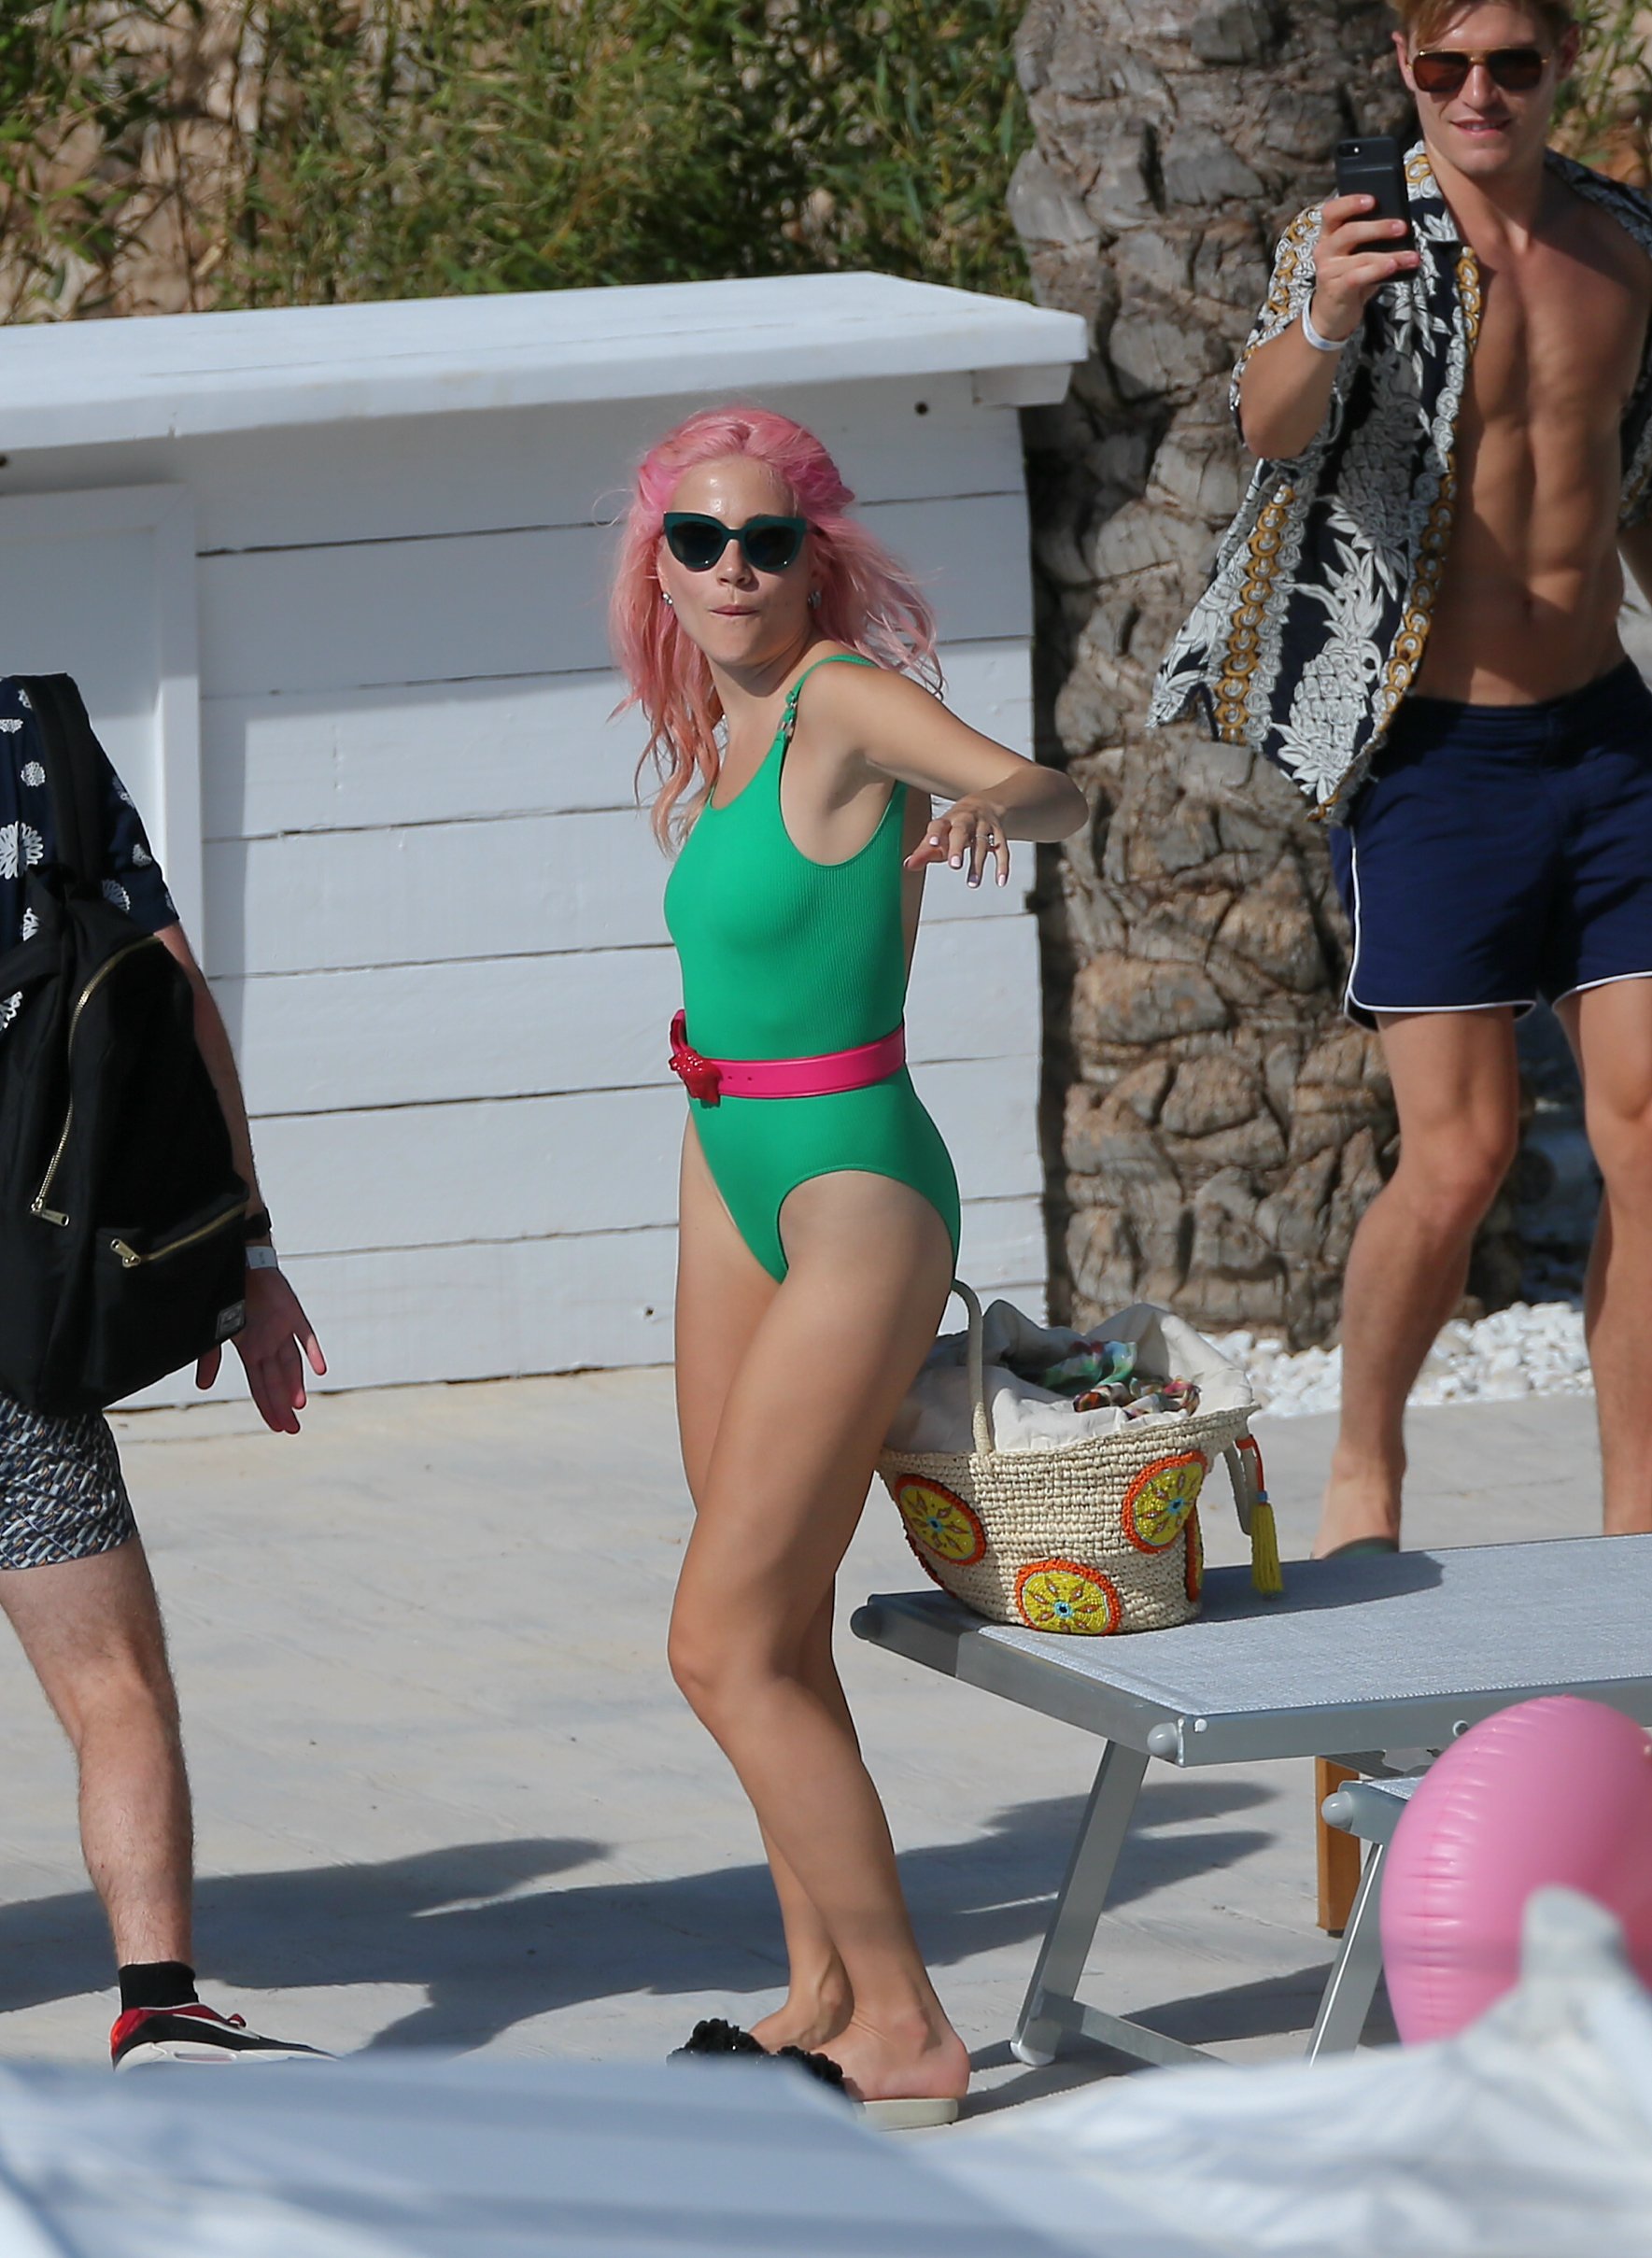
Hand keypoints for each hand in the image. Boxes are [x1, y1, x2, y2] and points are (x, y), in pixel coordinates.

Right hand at [196, 1265, 326, 1433]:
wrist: (239, 1266)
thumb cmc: (227, 1299)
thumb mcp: (214, 1334)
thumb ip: (210, 1360)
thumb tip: (204, 1388)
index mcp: (251, 1352)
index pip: (261, 1387)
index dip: (269, 1407)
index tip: (277, 1428)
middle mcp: (268, 1346)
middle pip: (277, 1382)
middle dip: (283, 1406)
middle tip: (292, 1429)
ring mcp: (282, 1331)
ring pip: (292, 1365)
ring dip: (295, 1385)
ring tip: (298, 1406)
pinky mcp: (294, 1315)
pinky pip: (306, 1337)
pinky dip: (313, 1352)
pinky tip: (320, 1370)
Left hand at [904, 797, 1010, 887]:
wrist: (984, 803)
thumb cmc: (956, 824)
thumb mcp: (940, 834)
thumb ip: (925, 851)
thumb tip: (908, 865)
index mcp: (947, 820)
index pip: (939, 825)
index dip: (936, 834)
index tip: (932, 845)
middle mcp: (965, 820)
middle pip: (961, 832)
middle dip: (958, 848)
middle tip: (954, 865)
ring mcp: (984, 826)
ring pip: (982, 843)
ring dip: (978, 863)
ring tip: (973, 883)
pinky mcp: (999, 833)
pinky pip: (1003, 849)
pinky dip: (1002, 865)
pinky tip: (1000, 881)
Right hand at [1308, 193, 1420, 342]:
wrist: (1332, 316)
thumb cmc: (1348, 280)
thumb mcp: (1356, 255)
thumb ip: (1370, 240)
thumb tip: (1399, 226)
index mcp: (1329, 236)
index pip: (1332, 211)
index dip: (1350, 202)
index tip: (1373, 199)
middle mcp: (1324, 250)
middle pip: (1349, 231)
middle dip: (1379, 227)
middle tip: (1402, 227)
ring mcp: (1328, 271)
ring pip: (1361, 257)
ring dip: (1390, 255)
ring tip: (1410, 255)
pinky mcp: (1336, 290)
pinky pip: (1359, 276)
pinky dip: (1378, 270)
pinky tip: (1393, 267)